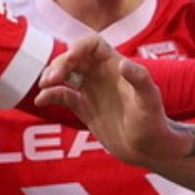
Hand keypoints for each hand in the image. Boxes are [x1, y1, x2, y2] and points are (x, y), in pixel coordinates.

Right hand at [35, 35, 174, 165]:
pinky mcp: (84, 108)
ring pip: (65, 75)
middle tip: (52, 79)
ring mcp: (92, 91)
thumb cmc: (154, 123)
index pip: (93, 45)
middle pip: (74, 58)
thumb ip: (139, 80)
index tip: (70, 58)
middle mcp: (102, 75)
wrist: (150, 149)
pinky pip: (63, 96)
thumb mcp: (149, 101)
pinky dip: (50, 96)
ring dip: (52, 76)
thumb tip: (122, 64)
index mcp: (116, 66)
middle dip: (60, 63)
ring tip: (45, 85)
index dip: (79, 46)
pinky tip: (41, 101)